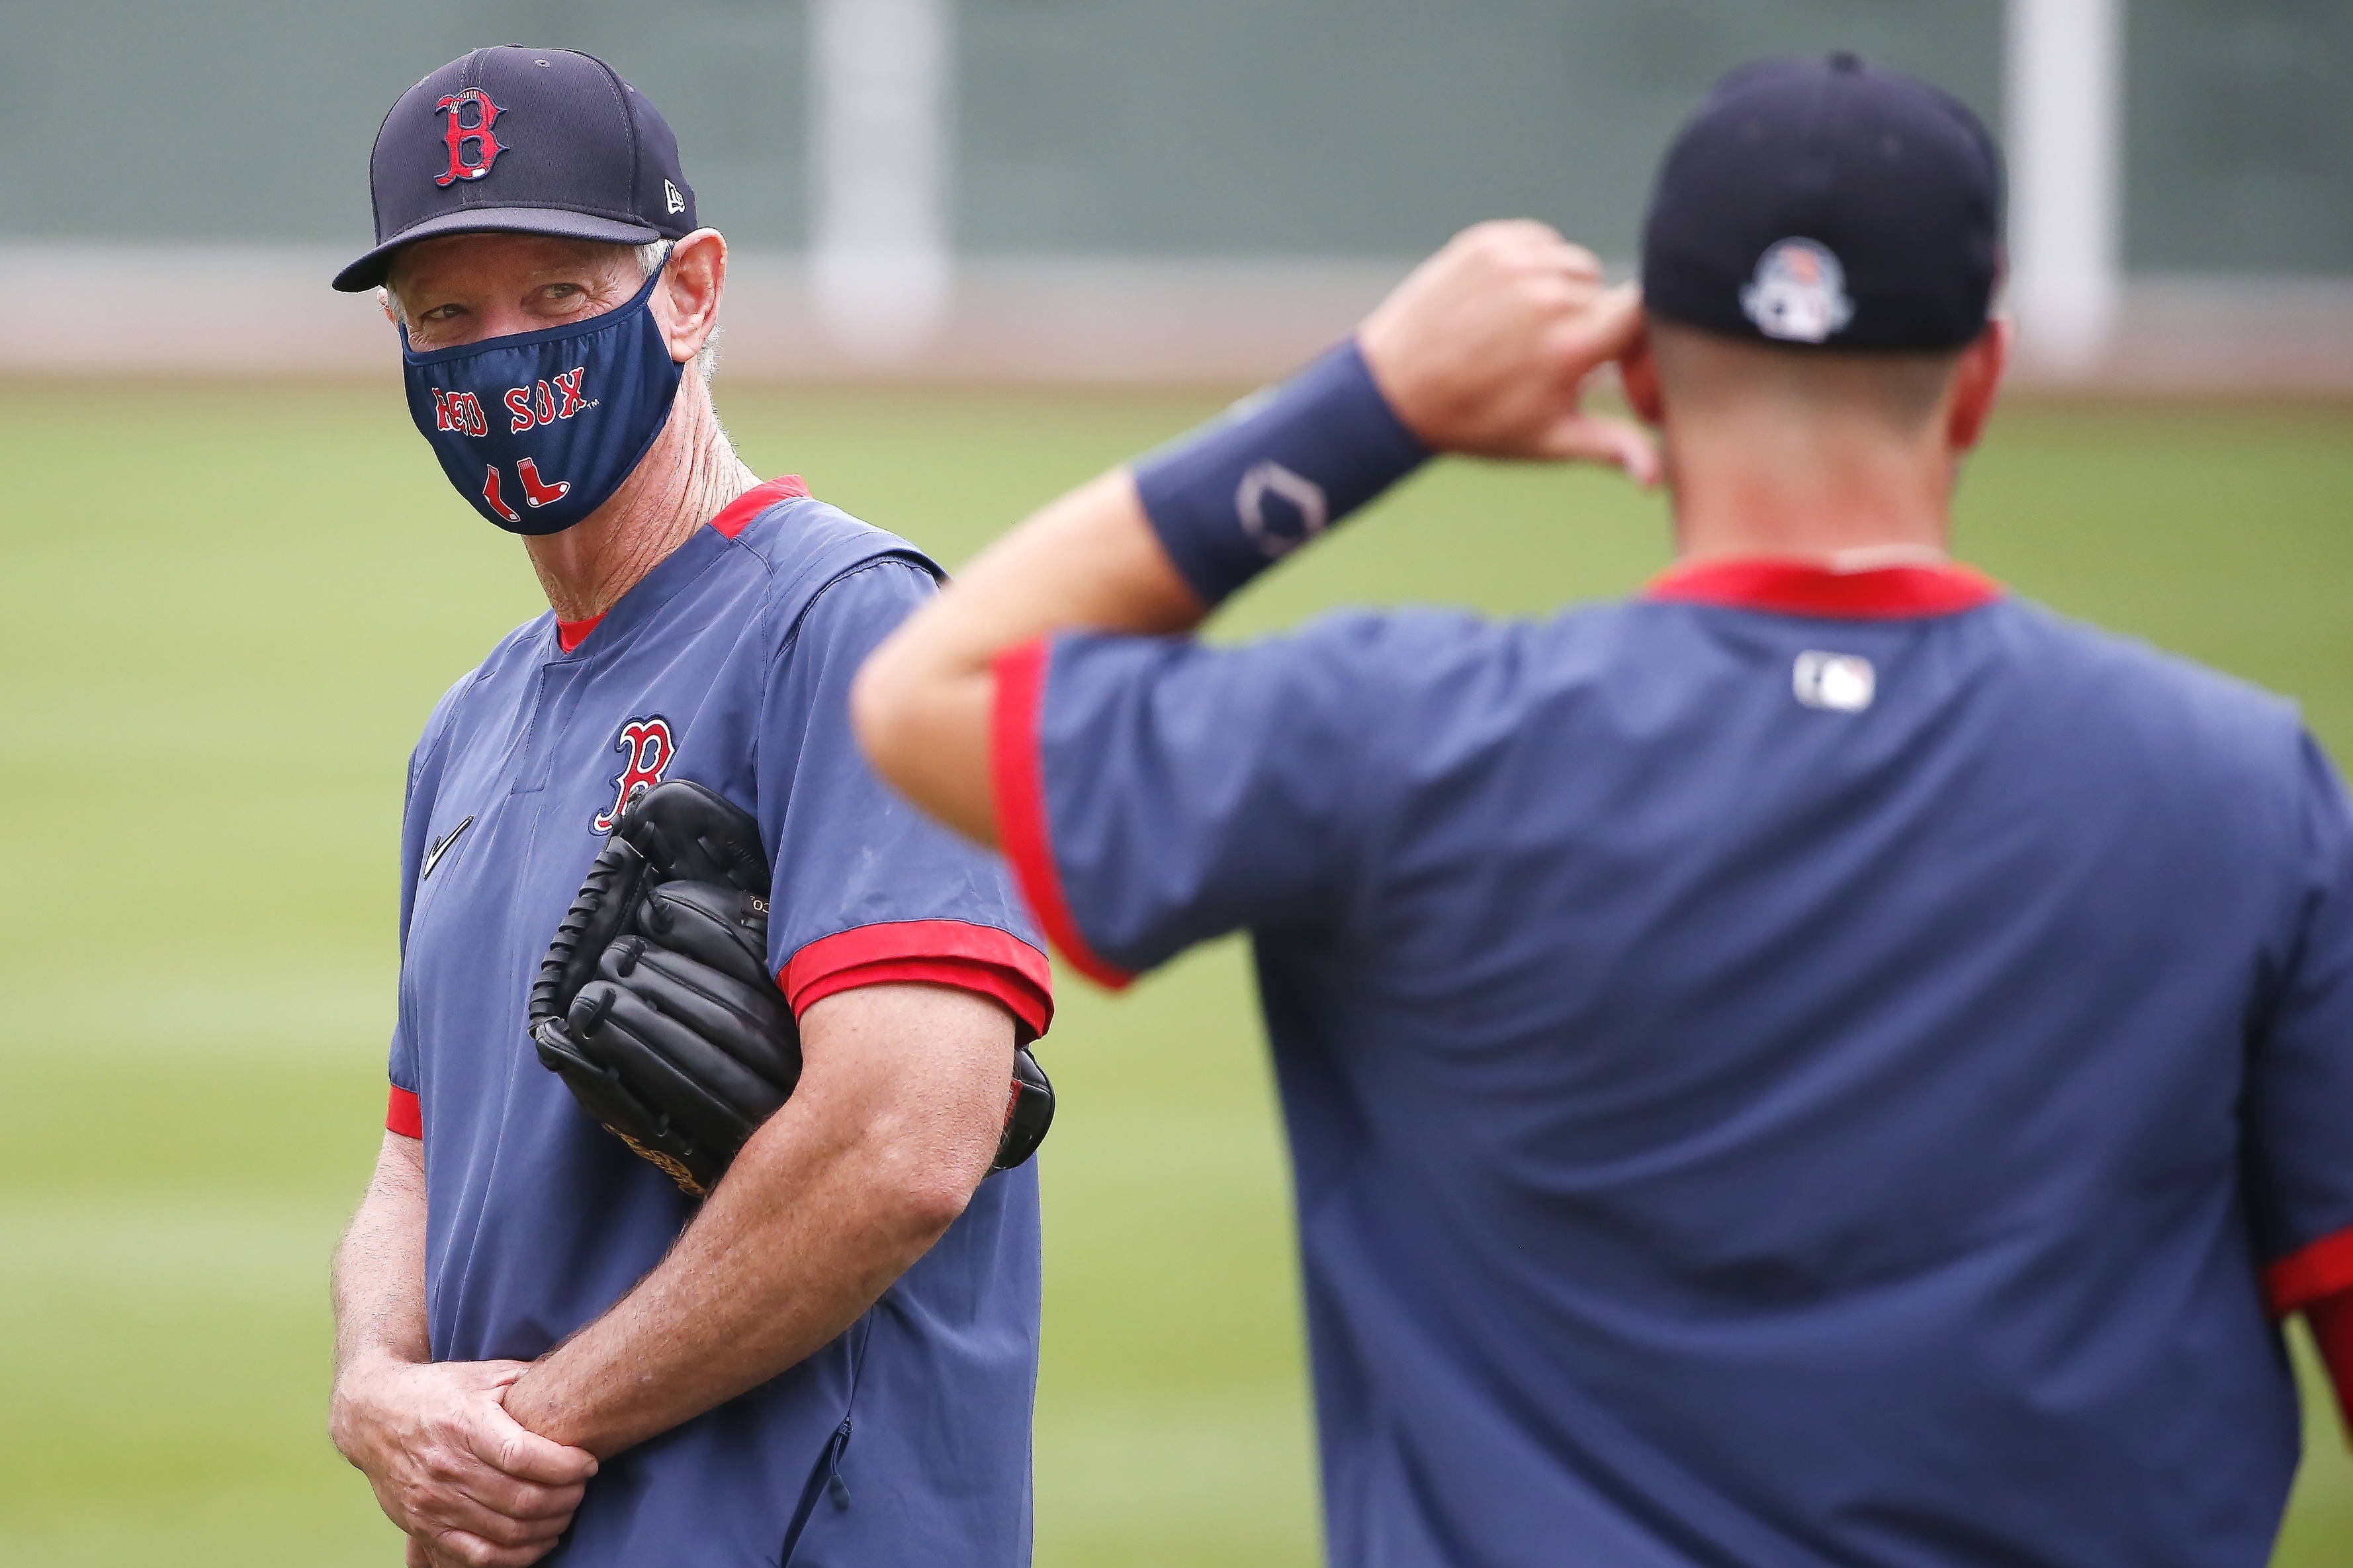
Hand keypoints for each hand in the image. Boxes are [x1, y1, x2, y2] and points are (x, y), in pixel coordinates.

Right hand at [330, 1354, 597, 1567]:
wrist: (373, 1414)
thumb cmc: (439, 1390)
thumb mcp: (483, 1373)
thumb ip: (527, 1380)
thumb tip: (579, 1383)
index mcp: (465, 1423)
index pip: (523, 1455)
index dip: (565, 1465)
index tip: (588, 1463)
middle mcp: (447, 1467)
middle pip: (522, 1499)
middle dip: (566, 1498)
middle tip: (583, 1488)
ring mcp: (434, 1502)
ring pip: (508, 1531)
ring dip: (549, 1526)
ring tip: (567, 1510)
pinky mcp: (425, 1527)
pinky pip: (479, 1557)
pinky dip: (518, 1557)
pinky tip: (540, 1541)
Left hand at [1357, 219, 1658, 481]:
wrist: (1394, 390)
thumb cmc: (1476, 422)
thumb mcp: (1546, 440)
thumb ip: (1611, 448)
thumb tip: (1656, 479)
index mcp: (1572, 344)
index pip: (1645, 310)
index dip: (1641, 331)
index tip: (1621, 353)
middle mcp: (1548, 295)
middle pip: (1607, 292)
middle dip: (1593, 321)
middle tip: (1556, 355)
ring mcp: (1515, 263)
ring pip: (1575, 265)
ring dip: (1564, 291)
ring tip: (1529, 330)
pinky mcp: (1489, 242)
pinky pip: (1540, 243)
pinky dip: (1534, 266)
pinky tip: (1508, 303)